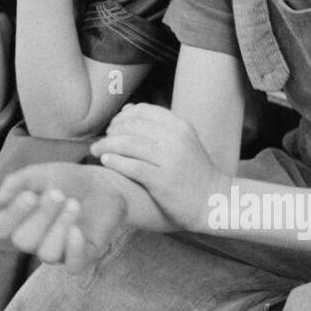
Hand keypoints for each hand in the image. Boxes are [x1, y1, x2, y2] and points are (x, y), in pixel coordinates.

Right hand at [0, 162, 127, 272]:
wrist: (102, 183)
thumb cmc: (66, 179)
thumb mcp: (40, 173)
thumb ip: (18, 182)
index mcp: (18, 219)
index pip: (1, 227)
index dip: (13, 215)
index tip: (30, 196)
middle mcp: (34, 239)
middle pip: (24, 241)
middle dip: (41, 217)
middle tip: (58, 194)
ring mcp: (57, 250)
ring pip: (47, 254)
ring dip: (59, 227)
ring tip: (74, 204)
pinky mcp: (81, 257)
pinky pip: (73, 266)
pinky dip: (73, 249)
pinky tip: (77, 229)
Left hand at [90, 104, 222, 232]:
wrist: (213, 201)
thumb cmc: (193, 172)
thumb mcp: (182, 141)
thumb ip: (158, 126)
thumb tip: (127, 109)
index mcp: (180, 126)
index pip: (142, 110)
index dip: (122, 117)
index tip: (113, 127)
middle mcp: (175, 139)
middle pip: (131, 125)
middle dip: (111, 131)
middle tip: (103, 141)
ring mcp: (169, 160)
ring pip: (127, 143)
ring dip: (106, 145)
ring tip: (96, 151)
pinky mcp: (162, 181)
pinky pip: (131, 166)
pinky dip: (114, 161)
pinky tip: (105, 162)